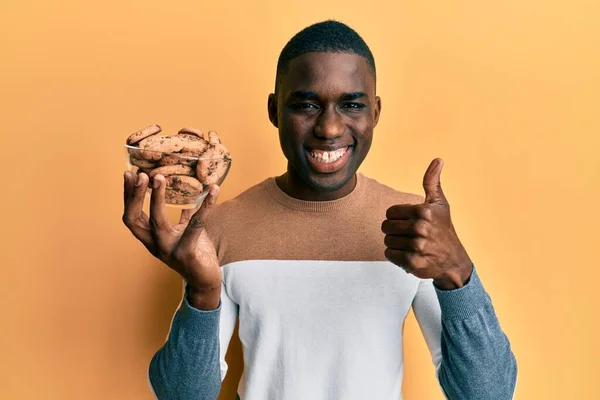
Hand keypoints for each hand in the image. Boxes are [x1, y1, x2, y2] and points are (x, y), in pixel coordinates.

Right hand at [122, 171, 220, 308]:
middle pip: (134, 219)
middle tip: (141, 174)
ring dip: (156, 198)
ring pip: (157, 222)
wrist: (206, 280)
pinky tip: (214, 191)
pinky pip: (195, 225)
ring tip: (160, 177)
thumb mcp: (185, 231)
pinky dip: (205, 206)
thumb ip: (184, 215)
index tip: (128, 173)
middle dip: (134, 196)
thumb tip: (188, 193)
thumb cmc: (195, 253)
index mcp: (151, 238)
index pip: (131, 216)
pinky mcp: (187, 253)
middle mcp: (155, 245)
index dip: (128, 196)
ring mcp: (169, 250)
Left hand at [382, 158, 472, 289]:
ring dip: (396, 244)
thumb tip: (438, 160)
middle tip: (410, 235)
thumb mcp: (440, 204)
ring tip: (411, 246)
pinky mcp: (413, 262)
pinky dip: (396, 256)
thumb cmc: (444, 230)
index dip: (397, 218)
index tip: (410, 222)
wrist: (453, 261)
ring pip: (387, 241)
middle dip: (395, 231)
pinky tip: (410, 255)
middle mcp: (421, 228)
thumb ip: (432, 182)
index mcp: (424, 211)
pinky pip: (389, 255)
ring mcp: (417, 246)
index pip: (390, 212)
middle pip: (386, 227)